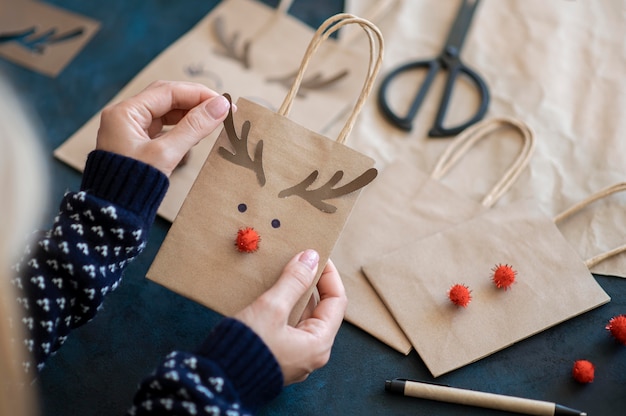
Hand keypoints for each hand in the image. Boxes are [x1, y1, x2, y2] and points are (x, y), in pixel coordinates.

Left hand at [95, 80, 230, 175]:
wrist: (114, 214)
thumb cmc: (133, 185)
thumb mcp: (167, 153)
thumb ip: (194, 127)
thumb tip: (221, 106)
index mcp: (125, 113)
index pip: (167, 91)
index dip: (198, 94)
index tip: (223, 101)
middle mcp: (125, 116)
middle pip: (166, 98)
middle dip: (195, 101)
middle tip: (222, 108)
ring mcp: (130, 130)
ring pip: (165, 112)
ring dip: (189, 114)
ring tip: (213, 120)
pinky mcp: (137, 143)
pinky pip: (162, 127)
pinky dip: (181, 127)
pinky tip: (196, 132)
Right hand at [235, 250, 346, 384]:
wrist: (218, 382)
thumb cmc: (247, 348)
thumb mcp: (271, 309)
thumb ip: (293, 281)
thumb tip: (311, 257)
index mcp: (318, 344)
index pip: (336, 301)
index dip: (329, 276)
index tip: (317, 256)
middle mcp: (311, 353)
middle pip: (321, 309)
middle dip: (311, 284)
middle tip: (299, 261)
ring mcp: (295, 357)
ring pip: (303, 318)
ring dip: (296, 295)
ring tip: (284, 273)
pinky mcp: (278, 356)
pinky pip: (289, 327)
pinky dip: (284, 308)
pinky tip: (272, 294)